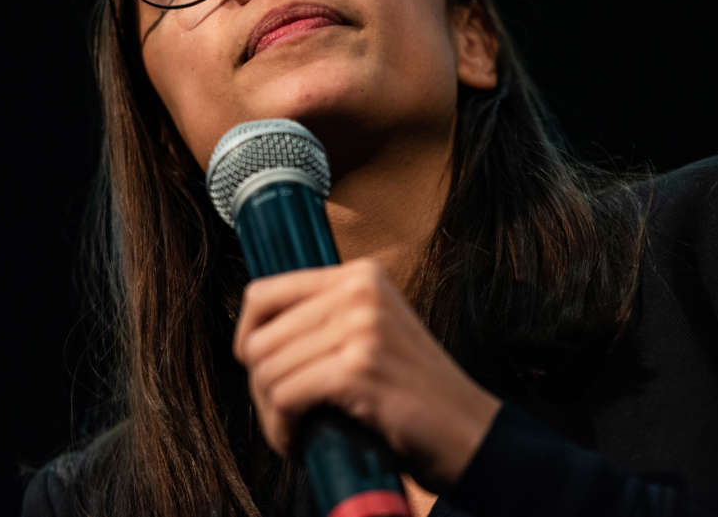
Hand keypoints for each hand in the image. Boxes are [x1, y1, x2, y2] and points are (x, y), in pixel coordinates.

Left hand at [232, 258, 501, 490]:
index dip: (247, 336)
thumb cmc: (412, 393)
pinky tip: (299, 442)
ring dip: (271, 413)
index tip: (256, 368)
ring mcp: (361, 327)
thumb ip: (324, 319)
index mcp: (359, 274)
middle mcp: (359, 290)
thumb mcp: (371, 332)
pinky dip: (282, 428)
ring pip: (268, 370)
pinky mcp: (360, 368)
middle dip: (260, 387)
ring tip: (294, 431)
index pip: (263, 292)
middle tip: (283, 416)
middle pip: (260, 339)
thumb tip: (252, 334)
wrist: (469, 433)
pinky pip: (285, 397)